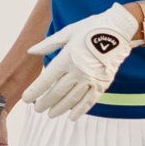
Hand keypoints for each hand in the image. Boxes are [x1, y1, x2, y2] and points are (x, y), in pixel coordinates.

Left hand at [19, 5, 141, 118]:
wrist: (118, 30)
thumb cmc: (90, 28)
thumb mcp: (67, 32)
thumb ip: (48, 44)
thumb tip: (30, 51)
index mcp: (66, 58)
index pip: (46, 80)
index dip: (35, 91)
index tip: (26, 99)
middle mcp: (77, 71)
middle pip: (56, 92)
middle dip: (45, 102)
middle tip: (37, 109)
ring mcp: (90, 79)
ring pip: (71, 99)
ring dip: (59, 109)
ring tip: (50, 114)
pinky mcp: (102, 84)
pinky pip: (89, 101)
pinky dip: (79, 110)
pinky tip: (71, 117)